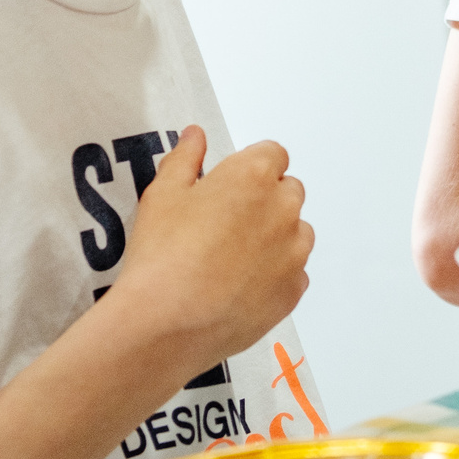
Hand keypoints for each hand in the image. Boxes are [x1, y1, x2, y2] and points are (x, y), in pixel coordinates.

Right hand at [106, 126, 310, 373]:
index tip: (228, 187)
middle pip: (288, 191)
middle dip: (264, 199)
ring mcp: (293, 253)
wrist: (167, 322)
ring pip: (296, 233)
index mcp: (254, 176)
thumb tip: (196, 136)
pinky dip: (275, 274)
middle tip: (224, 223)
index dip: (250, 167)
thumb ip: (185, 158)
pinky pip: (293, 273)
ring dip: (275, 236)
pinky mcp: (293, 292)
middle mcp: (284, 209)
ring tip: (232, 258)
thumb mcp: (162, 194)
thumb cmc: (162, 251)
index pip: (273, 154)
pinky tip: (240, 286)